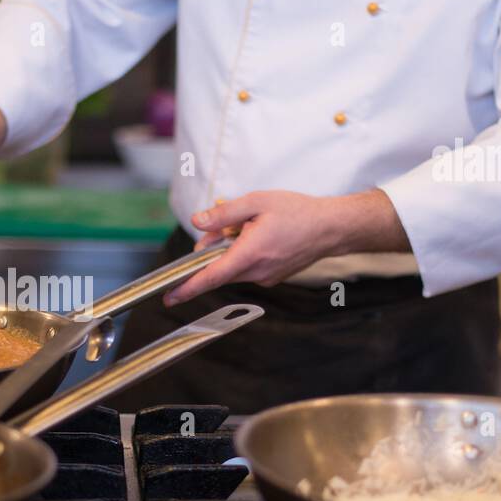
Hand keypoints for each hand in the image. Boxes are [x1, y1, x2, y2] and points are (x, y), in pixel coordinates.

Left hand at [163, 189, 407, 305]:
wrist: (331, 228)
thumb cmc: (297, 212)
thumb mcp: (256, 202)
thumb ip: (224, 214)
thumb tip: (198, 222)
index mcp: (249, 253)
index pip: (210, 276)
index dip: (187, 287)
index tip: (169, 297)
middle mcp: (256, 272)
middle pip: (218, 269)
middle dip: (210, 252)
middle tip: (218, 229)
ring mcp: (265, 278)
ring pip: (231, 269)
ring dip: (227, 252)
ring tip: (244, 228)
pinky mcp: (271, 278)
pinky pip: (246, 269)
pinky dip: (242, 255)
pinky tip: (256, 237)